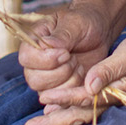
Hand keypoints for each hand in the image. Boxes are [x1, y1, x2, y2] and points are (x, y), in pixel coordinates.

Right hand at [18, 4, 114, 124]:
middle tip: (75, 59)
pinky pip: (60, 101)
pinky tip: (83, 78)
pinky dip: (74, 93)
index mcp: (33, 43)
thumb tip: (49, 45)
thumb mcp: (75, 23)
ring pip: (48, 93)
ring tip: (79, 65)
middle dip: (60, 72)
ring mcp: (46, 79)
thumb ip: (62, 35)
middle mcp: (35, 63)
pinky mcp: (59, 90)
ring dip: (69, 82)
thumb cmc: (84, 23)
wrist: (99, 33)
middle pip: (35, 80)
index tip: (66, 53)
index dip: (46, 60)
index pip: (26, 58)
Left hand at [25, 24, 125, 124]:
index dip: (63, 100)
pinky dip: (69, 107)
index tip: (44, 98)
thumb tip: (89, 85)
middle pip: (78, 115)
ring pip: (80, 112)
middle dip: (54, 122)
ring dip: (59, 117)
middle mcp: (111, 99)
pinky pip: (85, 104)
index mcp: (116, 92)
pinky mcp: (109, 90)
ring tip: (37, 122)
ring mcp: (110, 96)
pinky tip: (55, 108)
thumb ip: (109, 70)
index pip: (84, 100)